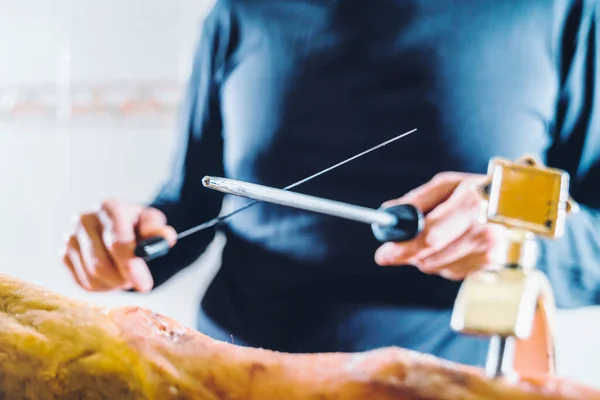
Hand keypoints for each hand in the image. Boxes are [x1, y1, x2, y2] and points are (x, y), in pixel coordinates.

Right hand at [61, 200, 176, 292]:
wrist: (119, 225)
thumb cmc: (138, 226)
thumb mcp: (152, 223)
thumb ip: (158, 230)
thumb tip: (165, 237)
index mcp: (109, 207)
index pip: (117, 243)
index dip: (131, 266)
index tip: (145, 285)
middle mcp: (84, 219)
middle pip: (101, 264)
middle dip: (122, 278)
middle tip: (138, 282)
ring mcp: (70, 237)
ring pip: (91, 276)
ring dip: (114, 284)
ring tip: (127, 276)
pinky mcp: (64, 254)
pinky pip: (83, 282)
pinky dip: (102, 287)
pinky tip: (113, 278)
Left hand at [374, 172, 505, 280]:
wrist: (521, 206)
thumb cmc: (478, 191)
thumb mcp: (448, 184)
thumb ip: (416, 200)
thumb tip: (387, 213)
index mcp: (472, 205)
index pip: (430, 237)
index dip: (403, 248)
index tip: (383, 254)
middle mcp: (484, 232)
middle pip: (431, 258)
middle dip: (408, 254)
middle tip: (396, 247)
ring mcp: (491, 253)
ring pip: (437, 268)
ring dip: (427, 257)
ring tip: (438, 236)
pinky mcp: (492, 267)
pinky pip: (453, 272)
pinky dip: (444, 262)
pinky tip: (454, 245)